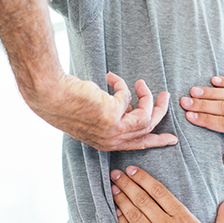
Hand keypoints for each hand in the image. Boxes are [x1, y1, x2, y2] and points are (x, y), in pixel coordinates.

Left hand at [29, 72, 177, 150]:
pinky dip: (120, 84)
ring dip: (147, 96)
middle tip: (166, 96)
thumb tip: (130, 107)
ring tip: (141, 82)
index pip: (139, 145)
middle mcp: (112, 140)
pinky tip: (109, 77)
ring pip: (146, 115)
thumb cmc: (68, 103)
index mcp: (107, 143)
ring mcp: (113, 129)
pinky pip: (127, 96)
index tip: (172, 139)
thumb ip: (115, 117)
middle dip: (160, 111)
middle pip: (148, 128)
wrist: (51, 96)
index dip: (157, 141)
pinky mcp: (113, 114)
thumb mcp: (96, 116)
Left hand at [111, 166, 223, 222]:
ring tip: (113, 189)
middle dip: (127, 184)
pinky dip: (122, 222)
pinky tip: (116, 213)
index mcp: (183, 217)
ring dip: (122, 200)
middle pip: (142, 199)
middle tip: (116, 174)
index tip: (133, 170)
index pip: (159, 191)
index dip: (143, 178)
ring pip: (134, 214)